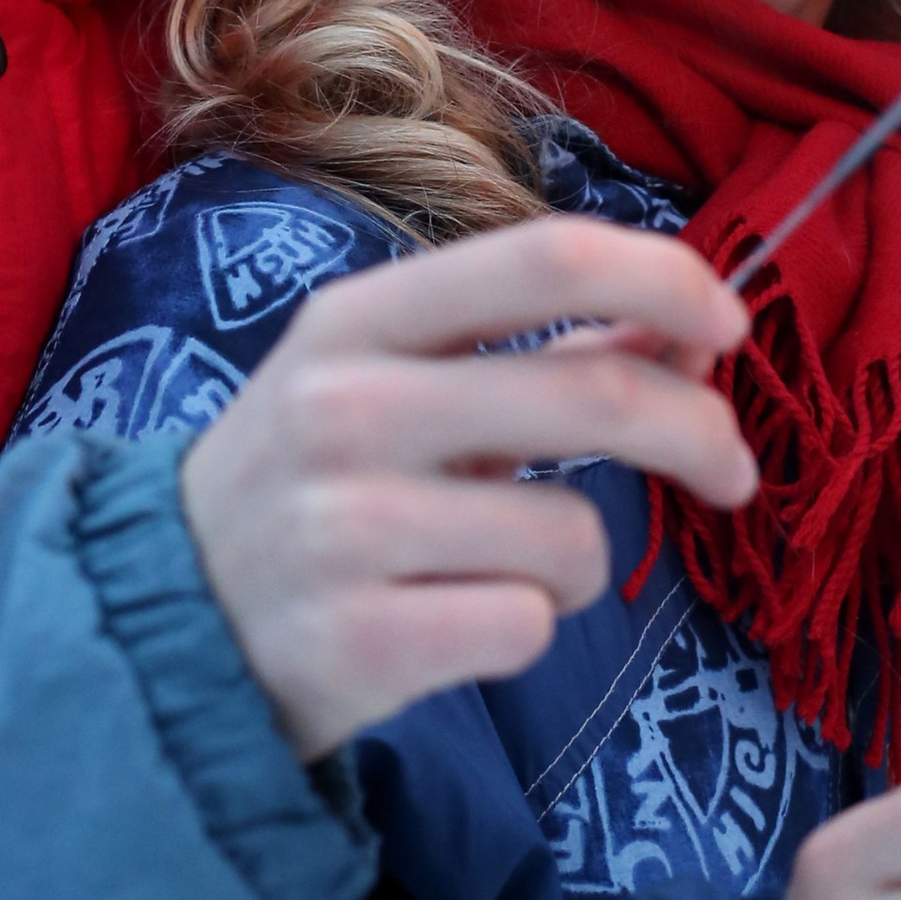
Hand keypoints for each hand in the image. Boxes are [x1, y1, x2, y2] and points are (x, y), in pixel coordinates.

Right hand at [180, 217, 753, 760]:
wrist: (169, 616)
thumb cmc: (317, 484)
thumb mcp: (390, 380)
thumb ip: (532, 346)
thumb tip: (688, 322)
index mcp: (356, 319)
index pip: (544, 256)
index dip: (664, 280)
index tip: (727, 329)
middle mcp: (343, 407)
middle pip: (591, 392)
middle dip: (698, 435)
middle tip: (732, 474)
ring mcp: (343, 528)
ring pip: (572, 536)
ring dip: (577, 564)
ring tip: (503, 569)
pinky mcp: (355, 643)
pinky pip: (528, 628)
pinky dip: (524, 631)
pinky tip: (457, 623)